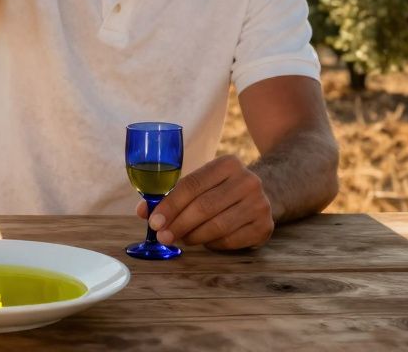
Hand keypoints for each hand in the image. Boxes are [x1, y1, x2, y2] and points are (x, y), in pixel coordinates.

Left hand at [135, 155, 273, 250]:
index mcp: (228, 164)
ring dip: (193, 236)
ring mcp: (260, 204)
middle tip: (162, 236)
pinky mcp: (265, 226)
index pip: (192, 185)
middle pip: (204, 206)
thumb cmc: (220, 190)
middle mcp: (248, 181)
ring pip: (217, 226)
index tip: (154, 221)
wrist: (264, 195)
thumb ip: (171, 195)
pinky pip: (230, 240)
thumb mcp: (200, 184)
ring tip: (181, 239)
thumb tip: (142, 211)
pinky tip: (204, 241)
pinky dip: (212, 243)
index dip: (170, 205)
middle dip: (178, 224)